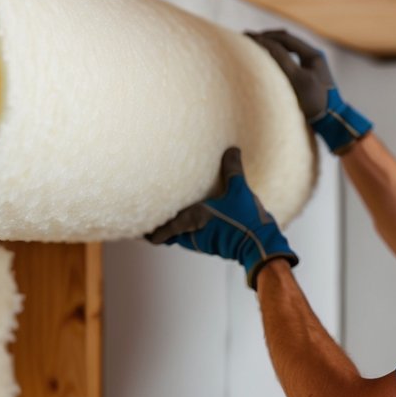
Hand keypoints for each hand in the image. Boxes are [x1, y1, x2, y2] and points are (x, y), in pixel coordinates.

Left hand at [148, 147, 297, 287]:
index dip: (145, 232)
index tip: (134, 228)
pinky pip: (191, 238)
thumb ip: (232, 170)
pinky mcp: (212, 245)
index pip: (160, 233)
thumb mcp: (240, 192)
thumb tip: (232, 149)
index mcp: (192, 219)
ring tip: (161, 219)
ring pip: (178, 238)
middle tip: (143, 219)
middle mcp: (192, 233)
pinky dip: (185, 232)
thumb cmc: (247, 220)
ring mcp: (201, 242)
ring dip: (171, 230)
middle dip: (155, 228)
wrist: (261, 247)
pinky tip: (190, 222)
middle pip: (165, 236)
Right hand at [247, 29, 372, 153]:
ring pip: (288, 50)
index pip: (284, 39)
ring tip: (256, 46)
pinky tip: (268, 61)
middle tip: (249, 37)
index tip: (247, 36)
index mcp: (312, 54)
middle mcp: (313, 57)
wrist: (332, 121)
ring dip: (272, 46)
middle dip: (268, 38)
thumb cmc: (316, 101)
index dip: (264, 36)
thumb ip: (280, 59)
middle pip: (287, 41)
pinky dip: (277, 56)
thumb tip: (262, 42)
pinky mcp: (309, 77)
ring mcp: (312, 67)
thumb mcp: (296, 78)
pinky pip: (290, 60)